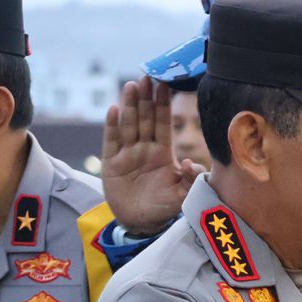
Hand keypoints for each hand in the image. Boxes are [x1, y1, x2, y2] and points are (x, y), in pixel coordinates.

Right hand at [103, 76, 201, 235]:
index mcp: (163, 153)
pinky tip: (114, 109)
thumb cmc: (164, 207)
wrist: (141, 224)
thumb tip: (188, 162)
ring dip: (130, 105)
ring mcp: (127, 154)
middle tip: (147, 76)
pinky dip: (112, 126)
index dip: (163, 104)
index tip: (165, 84)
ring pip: (129, 125)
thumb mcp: (183, 196)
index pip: (163, 123)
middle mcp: (145, 149)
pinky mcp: (112, 164)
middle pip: (145, 118)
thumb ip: (190, 180)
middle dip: (146, 98)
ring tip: (132, 86)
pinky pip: (112, 141)